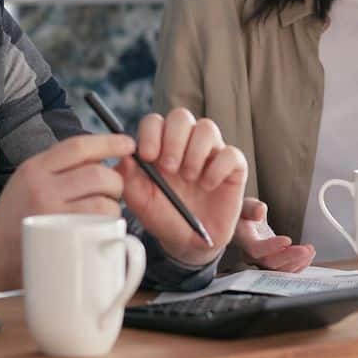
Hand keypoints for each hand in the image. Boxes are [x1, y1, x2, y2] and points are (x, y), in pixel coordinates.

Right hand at [0, 134, 134, 294]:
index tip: (127, 144)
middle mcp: (42, 186)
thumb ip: (57, 168)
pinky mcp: (59, 238)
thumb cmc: (13, 217)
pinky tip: (100, 228)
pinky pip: (98, 224)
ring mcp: (51, 213)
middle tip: (113, 192)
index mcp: (35, 168)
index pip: (79, 146)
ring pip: (103, 200)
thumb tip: (101, 160)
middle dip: (115, 181)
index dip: (109, 142)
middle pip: (97, 173)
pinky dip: (108, 225)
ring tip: (105, 213)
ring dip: (114, 206)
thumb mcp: (27, 180)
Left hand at [119, 109, 246, 266]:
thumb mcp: (140, 200)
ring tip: (189, 178)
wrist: (188, 241)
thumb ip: (128, 176)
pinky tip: (208, 186)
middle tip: (169, 168)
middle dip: (173, 139)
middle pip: (181, 116)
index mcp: (160, 146)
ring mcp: (210, 152)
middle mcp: (185, 143)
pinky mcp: (233, 166)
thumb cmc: (163, 216)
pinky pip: (231, 153)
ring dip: (195, 153)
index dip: (151, 133)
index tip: (148, 156)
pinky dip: (217, 169)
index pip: (154, 122)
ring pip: (207, 128)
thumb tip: (124, 155)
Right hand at [233, 198, 314, 271]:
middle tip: (306, 250)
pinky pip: (285, 270)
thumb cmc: (245, 215)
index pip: (256, 249)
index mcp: (244, 240)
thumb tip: (260, 211)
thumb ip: (252, 208)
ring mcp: (261, 262)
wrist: (244, 225)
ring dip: (297, 262)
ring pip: (279, 269)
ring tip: (310, 250)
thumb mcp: (246, 205)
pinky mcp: (271, 264)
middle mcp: (250, 255)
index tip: (288, 240)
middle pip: (270, 262)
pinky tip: (307, 256)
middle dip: (290, 257)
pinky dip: (298, 265)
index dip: (272, 247)